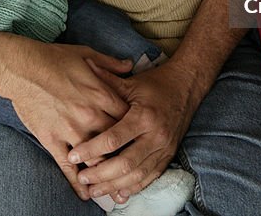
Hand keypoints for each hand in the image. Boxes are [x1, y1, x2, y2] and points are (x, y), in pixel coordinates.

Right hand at [5, 42, 134, 199]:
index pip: (128, 119)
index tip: (139, 137)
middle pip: (116, 143)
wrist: (21, 68)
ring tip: (115, 189)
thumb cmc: (53, 59)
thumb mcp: (87, 54)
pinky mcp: (52, 140)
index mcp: (102, 95)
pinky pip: (68, 166)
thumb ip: (111, 64)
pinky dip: (77, 182)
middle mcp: (90, 116)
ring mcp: (71, 131)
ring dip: (106, 175)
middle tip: (134, 169)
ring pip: (96, 160)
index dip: (135, 129)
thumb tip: (129, 65)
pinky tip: (85, 194)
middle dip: (126, 156)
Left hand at [67, 59, 197, 203]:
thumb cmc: (156, 84)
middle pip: (125, 163)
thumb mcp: (131, 82)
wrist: (187, 87)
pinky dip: (133, 188)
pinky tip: (118, 194)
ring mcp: (164, 149)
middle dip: (100, 174)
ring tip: (94, 191)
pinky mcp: (168, 156)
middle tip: (82, 178)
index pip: (113, 139)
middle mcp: (155, 136)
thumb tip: (84, 67)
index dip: (92, 149)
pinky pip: (150, 178)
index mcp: (143, 116)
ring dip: (114, 186)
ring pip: (137, 175)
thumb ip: (106, 80)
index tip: (73, 155)